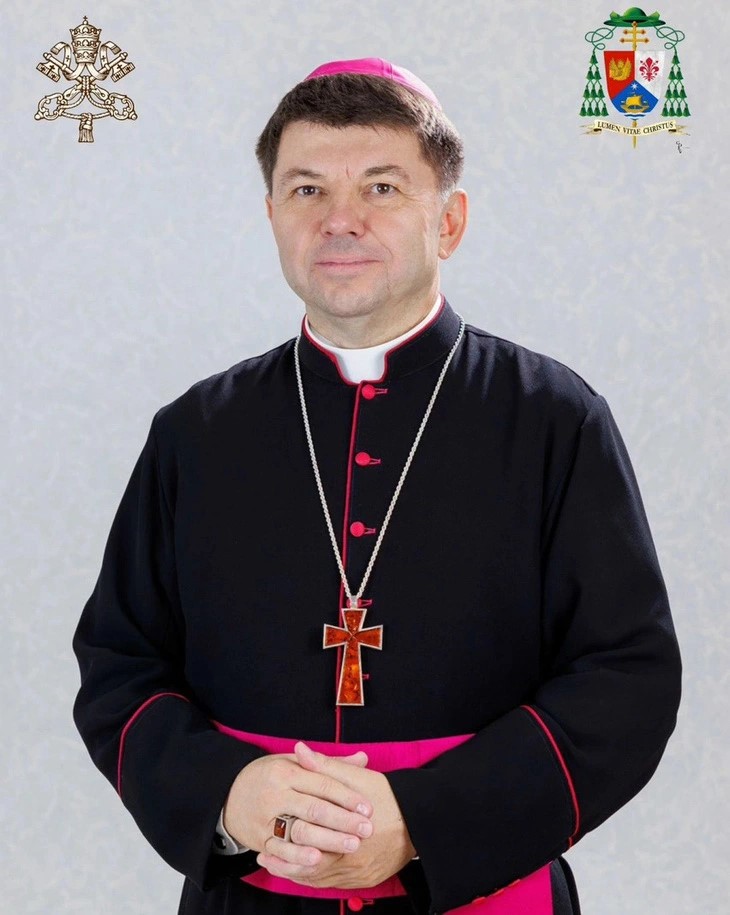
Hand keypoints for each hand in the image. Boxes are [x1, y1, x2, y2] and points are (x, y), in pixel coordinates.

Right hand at [223, 748, 372, 863]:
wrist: (228, 795)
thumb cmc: (269, 776)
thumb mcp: (293, 763)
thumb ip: (328, 764)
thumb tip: (362, 758)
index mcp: (286, 772)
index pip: (322, 784)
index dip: (346, 796)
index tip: (367, 807)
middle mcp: (275, 794)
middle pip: (314, 808)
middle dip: (343, 820)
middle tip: (367, 828)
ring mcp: (266, 819)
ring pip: (300, 831)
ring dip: (327, 840)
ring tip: (351, 845)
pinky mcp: (260, 840)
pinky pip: (281, 850)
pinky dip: (298, 857)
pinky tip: (318, 859)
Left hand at [256, 743, 415, 888]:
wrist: (421, 821)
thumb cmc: (389, 796)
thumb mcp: (358, 778)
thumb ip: (325, 766)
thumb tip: (299, 749)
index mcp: (348, 831)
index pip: (310, 842)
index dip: (284, 843)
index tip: (264, 840)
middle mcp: (354, 858)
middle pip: (311, 866)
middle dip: (285, 862)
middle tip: (264, 856)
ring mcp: (360, 873)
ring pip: (320, 878)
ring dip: (297, 872)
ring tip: (275, 865)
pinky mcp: (365, 880)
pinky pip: (333, 884)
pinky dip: (315, 879)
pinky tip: (302, 872)